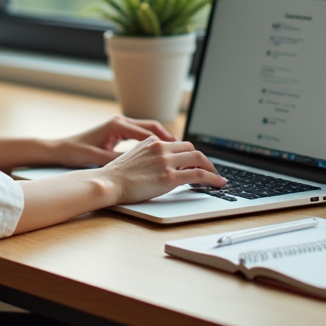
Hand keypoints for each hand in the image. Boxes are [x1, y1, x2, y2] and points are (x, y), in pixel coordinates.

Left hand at [49, 116, 177, 167]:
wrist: (60, 149)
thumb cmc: (76, 152)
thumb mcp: (97, 158)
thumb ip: (117, 160)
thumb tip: (136, 167)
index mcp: (117, 126)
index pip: (149, 131)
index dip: (166, 141)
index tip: (180, 151)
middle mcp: (120, 122)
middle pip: (152, 127)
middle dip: (170, 138)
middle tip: (186, 150)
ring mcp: (119, 125)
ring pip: (148, 129)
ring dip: (163, 138)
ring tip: (177, 151)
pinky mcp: (117, 131)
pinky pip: (140, 134)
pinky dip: (152, 141)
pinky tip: (158, 152)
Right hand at [98, 137, 225, 204]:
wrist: (107, 183)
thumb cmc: (115, 176)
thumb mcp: (133, 158)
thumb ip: (148, 156)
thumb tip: (160, 165)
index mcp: (151, 142)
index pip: (177, 144)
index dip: (189, 155)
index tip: (195, 163)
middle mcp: (160, 147)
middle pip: (191, 148)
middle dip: (203, 159)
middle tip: (209, 170)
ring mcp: (166, 161)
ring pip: (199, 158)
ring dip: (211, 168)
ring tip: (217, 178)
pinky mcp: (169, 177)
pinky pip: (198, 175)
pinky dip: (212, 178)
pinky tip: (219, 183)